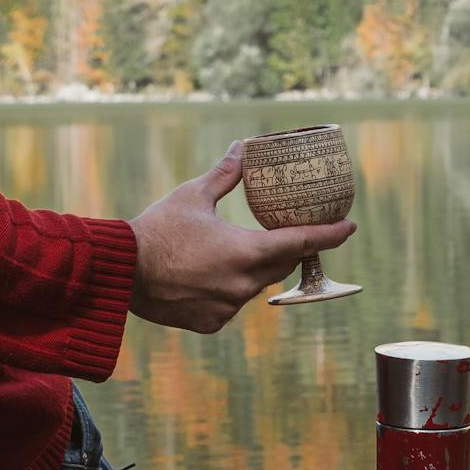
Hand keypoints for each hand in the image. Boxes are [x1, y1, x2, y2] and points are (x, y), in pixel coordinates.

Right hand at [127, 139, 356, 333]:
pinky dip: (228, 289)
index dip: (330, 235)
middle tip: (288, 232)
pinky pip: (231, 304)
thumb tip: (243, 146)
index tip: (349, 227)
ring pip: (255, 286)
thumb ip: (226, 174)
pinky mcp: (211, 322)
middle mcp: (243, 284)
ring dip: (253, 269)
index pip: (302, 243)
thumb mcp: (194, 195)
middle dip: (288, 249)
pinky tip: (208, 275)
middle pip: (281, 265)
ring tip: (233, 250)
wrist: (119, 272)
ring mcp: (228, 307)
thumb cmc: (157, 229)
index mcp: (246, 251)